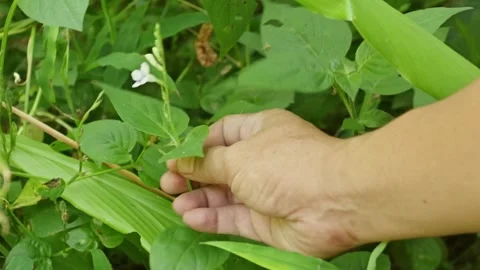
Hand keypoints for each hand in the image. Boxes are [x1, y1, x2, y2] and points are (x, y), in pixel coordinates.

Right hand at [160, 109, 364, 257]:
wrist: (332, 201)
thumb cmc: (283, 164)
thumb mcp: (237, 157)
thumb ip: (206, 163)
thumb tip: (180, 161)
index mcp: (259, 131)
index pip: (222, 134)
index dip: (197, 145)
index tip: (174, 157)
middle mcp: (261, 160)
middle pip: (219, 167)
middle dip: (192, 175)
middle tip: (167, 183)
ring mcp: (264, 192)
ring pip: (223, 195)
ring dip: (198, 198)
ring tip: (175, 202)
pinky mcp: (265, 221)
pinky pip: (233, 218)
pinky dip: (211, 218)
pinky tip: (190, 217)